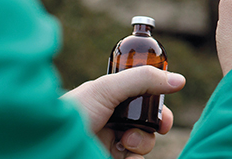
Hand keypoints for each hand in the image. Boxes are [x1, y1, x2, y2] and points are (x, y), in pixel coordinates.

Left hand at [62, 66, 185, 157]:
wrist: (51, 147)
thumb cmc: (72, 114)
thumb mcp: (107, 88)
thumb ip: (143, 79)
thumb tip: (180, 80)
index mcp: (110, 99)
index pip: (143, 99)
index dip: (157, 103)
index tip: (164, 107)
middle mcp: (112, 121)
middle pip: (149, 122)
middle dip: (157, 124)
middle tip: (161, 126)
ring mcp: (111, 143)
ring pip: (145, 143)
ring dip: (142, 142)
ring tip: (126, 142)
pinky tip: (124, 157)